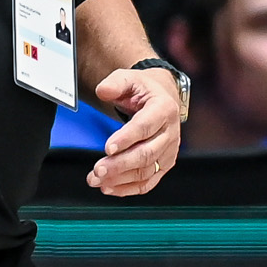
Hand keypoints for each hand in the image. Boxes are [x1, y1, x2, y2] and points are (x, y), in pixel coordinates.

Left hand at [86, 67, 182, 196]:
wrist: (161, 99)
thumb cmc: (144, 90)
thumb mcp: (130, 78)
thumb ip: (115, 83)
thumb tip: (103, 91)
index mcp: (164, 109)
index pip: (146, 126)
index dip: (127, 138)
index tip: (108, 147)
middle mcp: (170, 133)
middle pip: (146, 153)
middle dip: (120, 164)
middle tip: (98, 170)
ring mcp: (168, 151)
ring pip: (146, 171)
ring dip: (120, 179)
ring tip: (96, 180)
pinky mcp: (164, 165)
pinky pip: (148, 182)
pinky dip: (128, 188)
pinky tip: (109, 188)